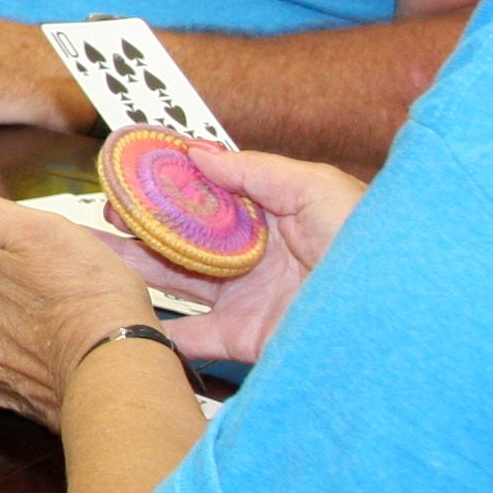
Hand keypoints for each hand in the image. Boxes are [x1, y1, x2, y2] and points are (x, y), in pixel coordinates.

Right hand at [80, 147, 364, 367]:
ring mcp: (248, 298)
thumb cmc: (373, 243)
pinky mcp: (245, 340)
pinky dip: (157, 332)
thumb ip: (255, 170)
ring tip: (93, 258)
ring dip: (135, 269)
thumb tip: (198, 152)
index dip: (167, 184)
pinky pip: (191, 337)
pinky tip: (124, 316)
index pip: (207, 195)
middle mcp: (255, 256)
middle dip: (139, 226)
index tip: (126, 174)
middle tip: (99, 215)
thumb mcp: (317, 187)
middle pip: (183, 238)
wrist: (399, 319)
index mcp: (272, 214)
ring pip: (177, 281)